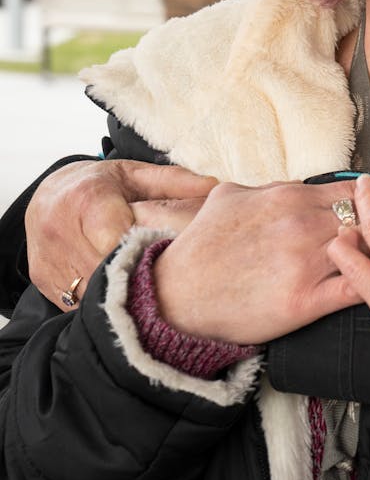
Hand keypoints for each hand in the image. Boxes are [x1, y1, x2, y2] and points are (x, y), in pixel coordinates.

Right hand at [25, 159, 218, 306]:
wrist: (49, 195)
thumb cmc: (101, 185)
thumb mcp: (135, 174)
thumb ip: (174, 181)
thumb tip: (215, 186)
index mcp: (87, 201)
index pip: (119, 240)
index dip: (149, 256)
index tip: (174, 262)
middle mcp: (61, 232)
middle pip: (108, 271)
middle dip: (141, 280)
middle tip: (172, 284)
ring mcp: (50, 260)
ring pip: (93, 293)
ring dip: (124, 297)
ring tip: (151, 294)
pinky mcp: (44, 281)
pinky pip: (78, 304)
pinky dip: (105, 304)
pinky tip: (127, 299)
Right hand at [153, 180, 364, 343]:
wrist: (173, 297)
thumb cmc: (200, 248)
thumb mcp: (229, 198)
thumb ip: (268, 187)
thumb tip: (292, 184)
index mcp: (290, 197)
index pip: (356, 189)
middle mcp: (303, 225)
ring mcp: (306, 263)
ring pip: (368, 247)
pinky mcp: (305, 301)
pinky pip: (354, 288)